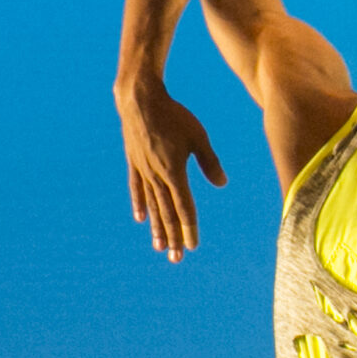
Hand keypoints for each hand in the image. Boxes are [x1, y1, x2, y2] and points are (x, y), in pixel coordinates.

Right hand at [117, 77, 225, 261]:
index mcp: (174, 171)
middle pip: (167, 212)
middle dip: (173, 237)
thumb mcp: (198, 136)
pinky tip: (141, 219)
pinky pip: (137, 188)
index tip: (192, 246)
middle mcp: (157, 175)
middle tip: (176, 259)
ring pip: (152, 205)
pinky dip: (140, 204)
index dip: (189, 228)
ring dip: (156, 228)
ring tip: (159, 248)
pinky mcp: (134, 162)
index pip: (184, 207)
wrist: (140, 98)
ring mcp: (143, 170)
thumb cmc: (174, 115)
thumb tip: (222, 183)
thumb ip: (209, 161)